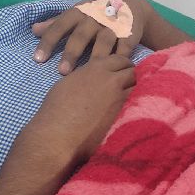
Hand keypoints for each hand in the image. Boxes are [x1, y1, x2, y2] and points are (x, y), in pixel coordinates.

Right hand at [20, 53, 135, 166]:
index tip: (121, 73)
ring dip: (136, 91)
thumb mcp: (70, 84)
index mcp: (96, 68)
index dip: (122, 66)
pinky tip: (130, 111)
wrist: (58, 135)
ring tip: (131, 98)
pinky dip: (136, 105)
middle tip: (129, 85)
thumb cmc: (56, 110)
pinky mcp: (124, 116)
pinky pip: (137, 105)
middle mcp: (111, 80)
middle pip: (133, 72)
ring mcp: (120, 98)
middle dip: (132, 77)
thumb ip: (87, 77)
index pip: (120, 59)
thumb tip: (95, 80)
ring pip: (138, 88)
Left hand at [31, 0, 150, 74]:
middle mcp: (94, 17)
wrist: (128, 4)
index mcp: (78, 13)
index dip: (49, 41)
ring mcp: (113, 25)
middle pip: (81, 35)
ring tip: (90, 74)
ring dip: (96, 57)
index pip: (60, 26)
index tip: (38, 59)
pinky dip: (121, 58)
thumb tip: (34, 30)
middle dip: (72, 53)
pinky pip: (125, 47)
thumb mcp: (76, 14)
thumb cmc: (95, 13)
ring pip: (104, 41)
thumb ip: (56, 23)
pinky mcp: (129, 33)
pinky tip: (115, 72)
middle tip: (63, 72)